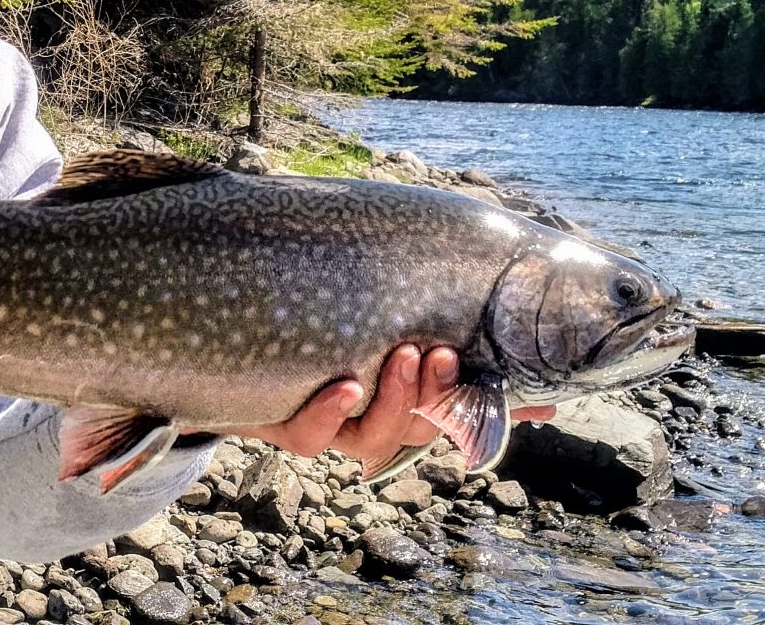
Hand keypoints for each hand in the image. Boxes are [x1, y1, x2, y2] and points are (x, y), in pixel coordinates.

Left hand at [216, 345, 558, 463]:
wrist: (227, 347)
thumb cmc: (318, 330)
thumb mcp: (379, 326)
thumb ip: (448, 345)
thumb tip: (537, 384)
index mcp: (403, 400)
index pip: (462, 412)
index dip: (497, 409)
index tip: (533, 387)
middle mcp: (371, 423)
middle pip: (421, 428)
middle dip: (439, 393)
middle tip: (442, 350)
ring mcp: (332, 428)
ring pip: (376, 438)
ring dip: (396, 398)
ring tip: (404, 353)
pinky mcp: (288, 426)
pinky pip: (312, 437)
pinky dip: (329, 412)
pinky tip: (344, 386)